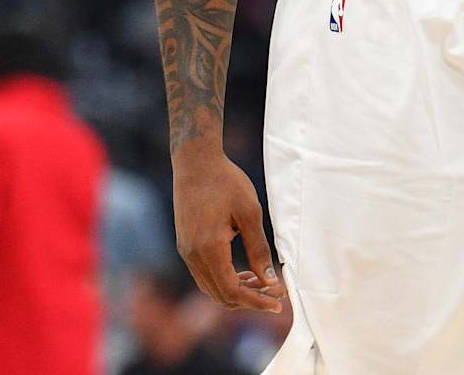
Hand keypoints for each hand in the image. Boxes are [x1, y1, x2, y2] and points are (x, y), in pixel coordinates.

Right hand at [171, 142, 284, 312]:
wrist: (196, 162)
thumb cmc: (226, 182)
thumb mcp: (250, 213)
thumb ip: (259, 249)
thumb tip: (270, 280)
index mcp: (209, 249)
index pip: (232, 291)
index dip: (256, 301)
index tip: (278, 302)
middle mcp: (193, 256)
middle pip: (221, 295)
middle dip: (249, 300)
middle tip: (276, 293)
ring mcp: (186, 252)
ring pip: (211, 287)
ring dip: (237, 291)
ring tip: (262, 283)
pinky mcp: (185, 245)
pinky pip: (205, 275)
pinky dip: (224, 280)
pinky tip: (243, 270)